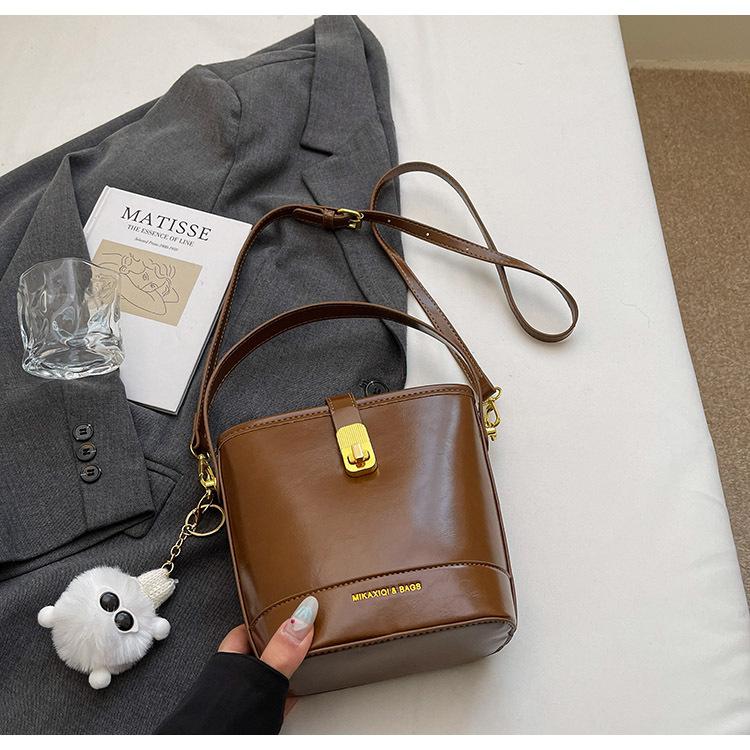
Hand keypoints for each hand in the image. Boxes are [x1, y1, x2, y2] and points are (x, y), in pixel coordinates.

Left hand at [218, 596, 318, 714]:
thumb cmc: (219, 721)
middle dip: (279, 645)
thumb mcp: (260, 676)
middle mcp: (233, 678)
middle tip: (302, 633)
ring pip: (266, 678)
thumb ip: (282, 649)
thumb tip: (302, 617)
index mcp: (230, 658)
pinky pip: (272, 702)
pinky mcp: (251, 719)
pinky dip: (285, 697)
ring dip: (283, 672)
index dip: (266, 618)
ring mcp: (241, 699)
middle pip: (259, 653)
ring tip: (303, 661)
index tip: (287, 609)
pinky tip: (294, 697)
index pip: (247, 629)